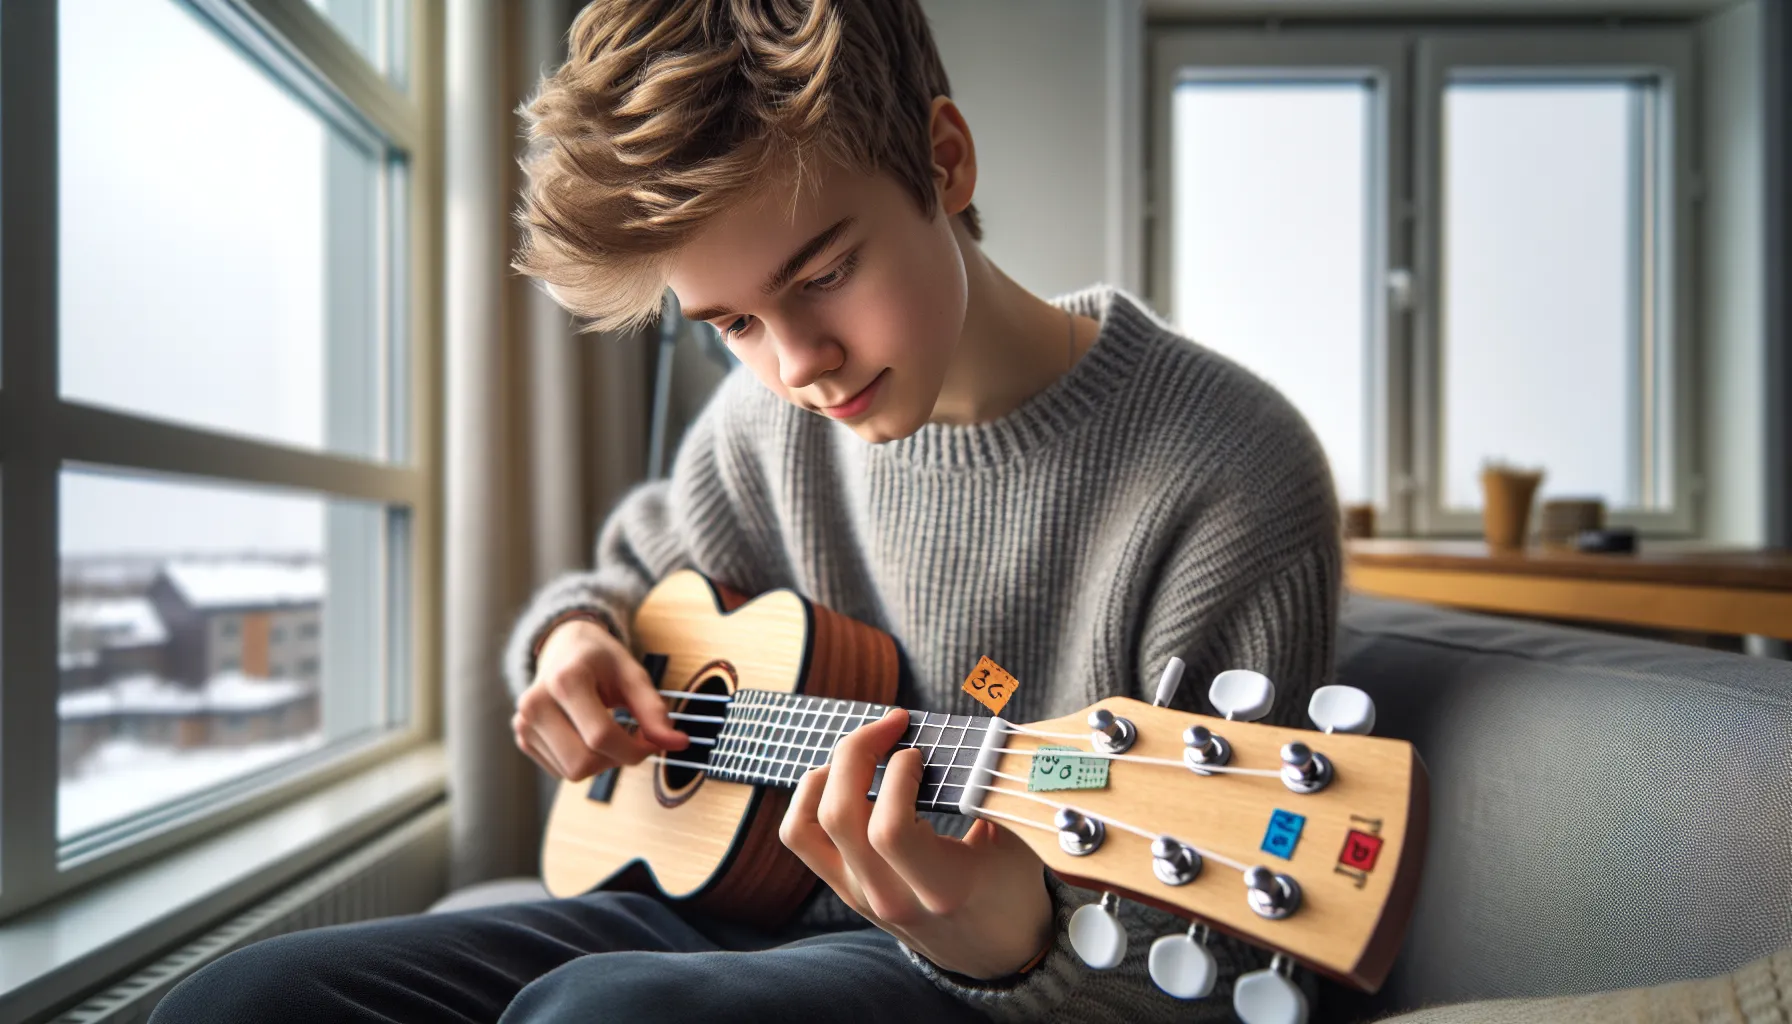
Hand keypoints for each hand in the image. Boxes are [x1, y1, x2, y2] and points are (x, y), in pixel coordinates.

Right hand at [512, 617, 688, 779]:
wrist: (564, 647)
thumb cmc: (599, 659)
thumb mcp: (632, 674)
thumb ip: (653, 710)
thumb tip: (676, 743)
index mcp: (565, 681)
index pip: (601, 737)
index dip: (635, 748)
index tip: (653, 741)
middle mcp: (535, 704)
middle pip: (583, 763)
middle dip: (617, 759)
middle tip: (634, 739)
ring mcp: (524, 723)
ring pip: (572, 772)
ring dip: (602, 763)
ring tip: (611, 734)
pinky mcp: (523, 738)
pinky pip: (560, 771)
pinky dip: (584, 761)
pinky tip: (589, 737)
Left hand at [779, 708, 1054, 979]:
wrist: (997, 953)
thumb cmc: (1014, 891)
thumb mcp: (1021, 845)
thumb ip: (995, 797)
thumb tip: (981, 739)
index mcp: (941, 888)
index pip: (890, 827)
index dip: (898, 775)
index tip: (919, 750)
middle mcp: (891, 896)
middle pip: (839, 815)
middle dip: (856, 752)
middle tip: (890, 725)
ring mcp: (861, 895)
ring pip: (806, 826)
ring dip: (825, 773)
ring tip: (861, 751)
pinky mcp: (845, 889)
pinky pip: (801, 838)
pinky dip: (809, 798)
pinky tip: (840, 777)